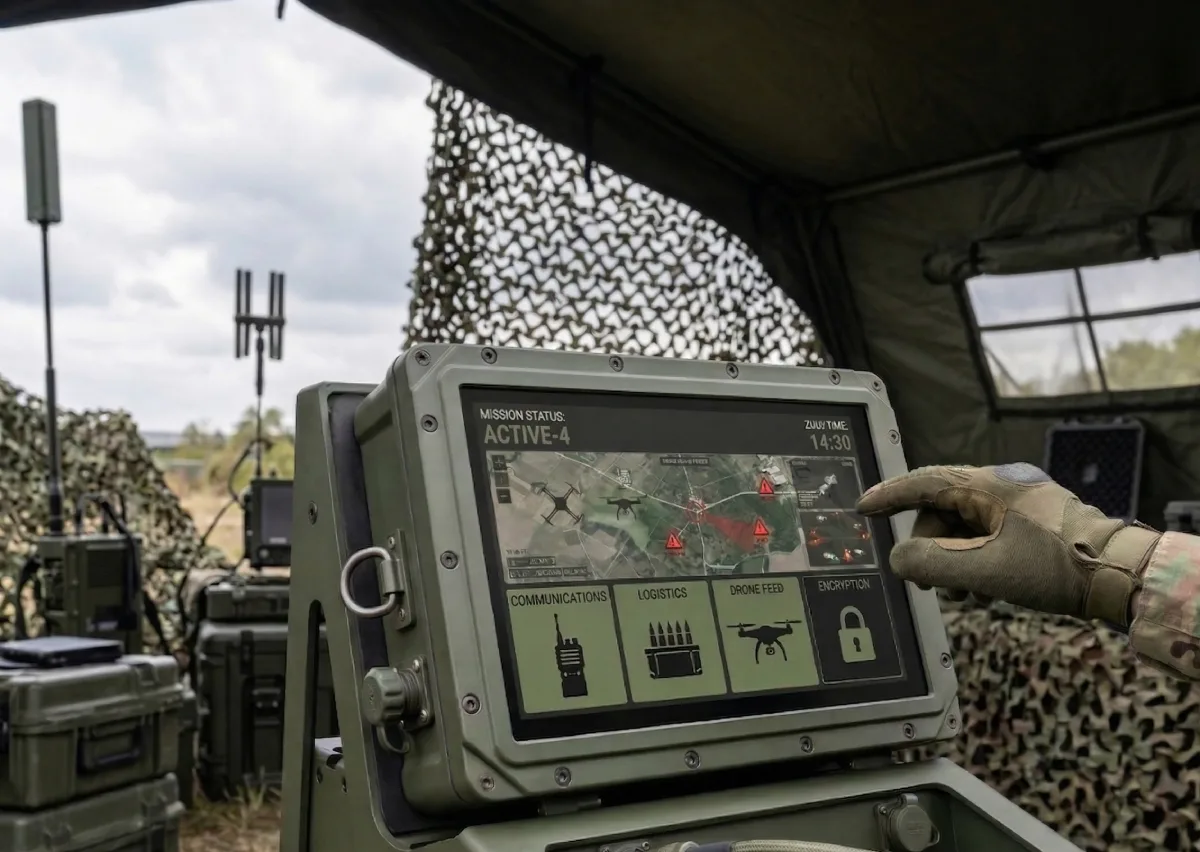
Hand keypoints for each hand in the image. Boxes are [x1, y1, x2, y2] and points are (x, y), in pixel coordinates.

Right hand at [855, 462, 1160, 625]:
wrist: (1120, 575)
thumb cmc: (1055, 567)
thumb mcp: (986, 570)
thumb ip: (933, 565)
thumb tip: (898, 560)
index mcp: (987, 486)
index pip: (924, 483)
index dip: (889, 496)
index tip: (862, 509)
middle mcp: (1000, 485)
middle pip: (941, 510)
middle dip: (931, 547)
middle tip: (934, 585)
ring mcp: (1018, 500)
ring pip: (963, 526)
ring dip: (955, 558)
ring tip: (967, 591)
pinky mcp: (1031, 519)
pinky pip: (985, 533)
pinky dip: (976, 557)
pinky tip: (986, 586)